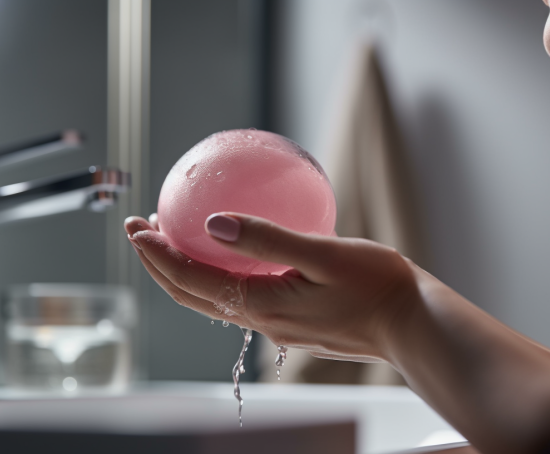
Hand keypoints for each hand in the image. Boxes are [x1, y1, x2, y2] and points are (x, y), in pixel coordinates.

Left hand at [124, 213, 422, 361]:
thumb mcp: (323, 254)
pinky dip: (223, 274)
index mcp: (262, 305)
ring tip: (175, 239)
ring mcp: (279, 325)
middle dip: (161, 265)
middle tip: (141, 231)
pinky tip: (237, 252)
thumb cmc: (378, 287)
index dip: (158, 255)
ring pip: (217, 299)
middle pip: (194, 295)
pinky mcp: (296, 321)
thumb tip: (214, 223)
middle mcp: (264, 320)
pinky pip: (245, 296)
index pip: (191, 281)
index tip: (136, 227)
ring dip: (188, 271)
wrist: (413, 325)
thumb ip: (268, 238)